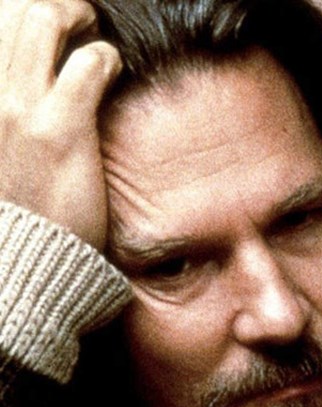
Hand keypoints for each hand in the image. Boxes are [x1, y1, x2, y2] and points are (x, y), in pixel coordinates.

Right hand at [0, 0, 121, 248]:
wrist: (21, 267)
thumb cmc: (14, 215)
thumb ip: (5, 114)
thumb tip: (22, 89)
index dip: (18, 13)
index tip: (43, 25)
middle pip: (18, 9)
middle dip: (55, 5)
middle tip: (78, 20)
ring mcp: (19, 108)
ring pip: (47, 18)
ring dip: (79, 16)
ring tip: (94, 32)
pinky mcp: (61, 129)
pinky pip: (91, 62)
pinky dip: (107, 58)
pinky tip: (112, 71)